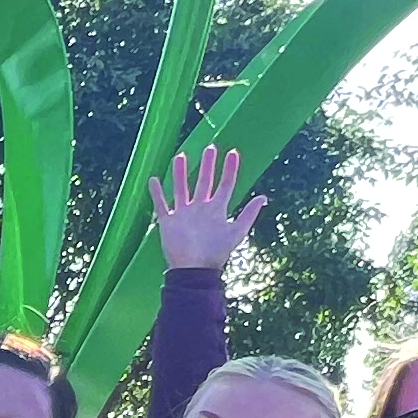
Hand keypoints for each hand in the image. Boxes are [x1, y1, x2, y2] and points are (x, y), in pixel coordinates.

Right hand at [152, 145, 255, 272]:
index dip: (230, 170)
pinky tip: (154, 180)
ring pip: (181, 189)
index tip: (233, 153)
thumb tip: (264, 197)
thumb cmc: (215, 253)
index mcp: (217, 210)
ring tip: (180, 156)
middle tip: (210, 147)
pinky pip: (161, 204)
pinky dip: (157, 193)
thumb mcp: (236, 231)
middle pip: (204, 182)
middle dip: (207, 165)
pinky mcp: (169, 222)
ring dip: (180, 173)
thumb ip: (249, 214)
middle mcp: (200, 209)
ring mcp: (184, 214)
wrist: (193, 270)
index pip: (225, 185)